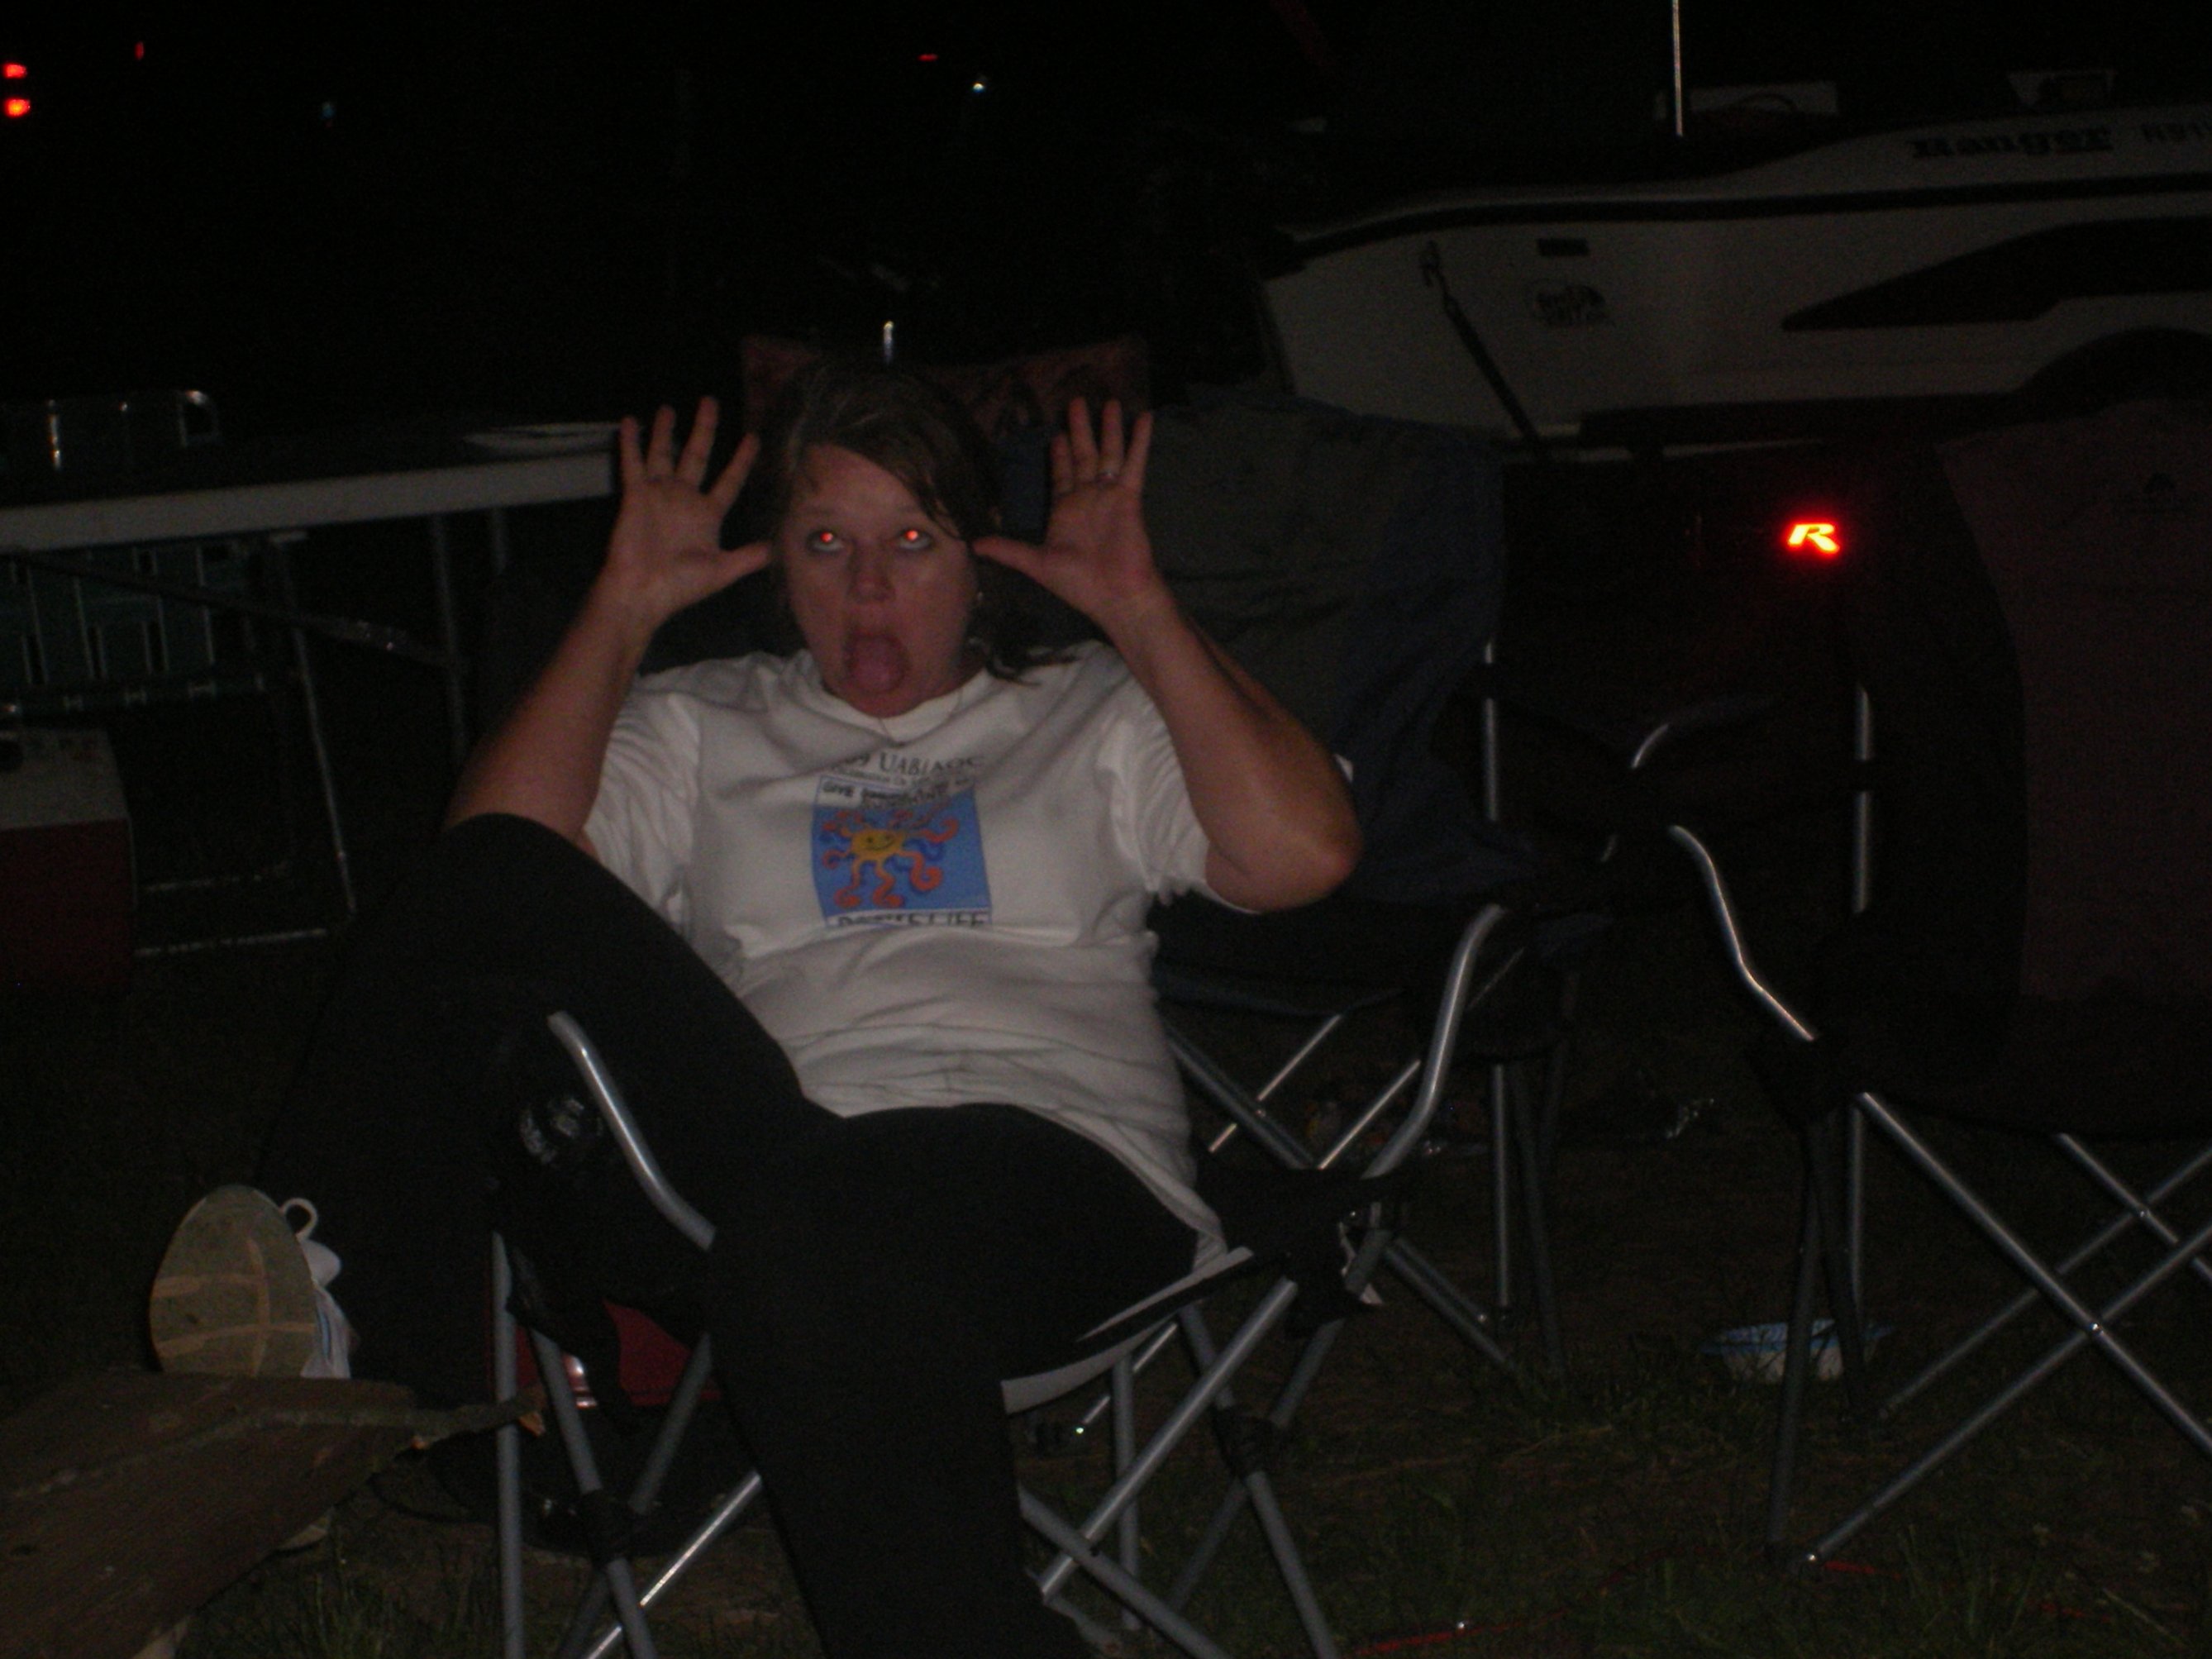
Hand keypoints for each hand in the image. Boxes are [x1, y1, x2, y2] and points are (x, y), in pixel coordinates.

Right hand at [600, 398, 768, 630]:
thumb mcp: (723, 570)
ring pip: (663, 454)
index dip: (742, 460)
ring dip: (665, 431)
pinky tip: (630, 422)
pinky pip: (632, 464)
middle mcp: (684, 500)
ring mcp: (658, 495)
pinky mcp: (635, 496)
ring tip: (669, 407)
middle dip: (704, 429)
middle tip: (709, 401)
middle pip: (697, 455)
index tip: (753, 437)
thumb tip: (780, 547)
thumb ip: (750, 556)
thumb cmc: (681, 585)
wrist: (642, 593)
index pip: (729, 480)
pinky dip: (631, 444)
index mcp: (707, 515)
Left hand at [974, 398, 1172, 636]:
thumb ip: (1008, 549)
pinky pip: (1134, 463)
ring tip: (1109, 401)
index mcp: (1066, 510)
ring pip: (1108, 453)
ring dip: (1108, 428)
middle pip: (1084, 455)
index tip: (1056, 433)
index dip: (1059, 453)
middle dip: (1080, 429)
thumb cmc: (1078, 584)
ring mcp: (1109, 495)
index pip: (1062, 473)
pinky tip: (1144, 417)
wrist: (1114, 596)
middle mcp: (1088, 498)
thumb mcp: (1036, 563)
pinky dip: (1139, 441)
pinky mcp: (1128, 497)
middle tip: (1077, 402)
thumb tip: (974, 544)